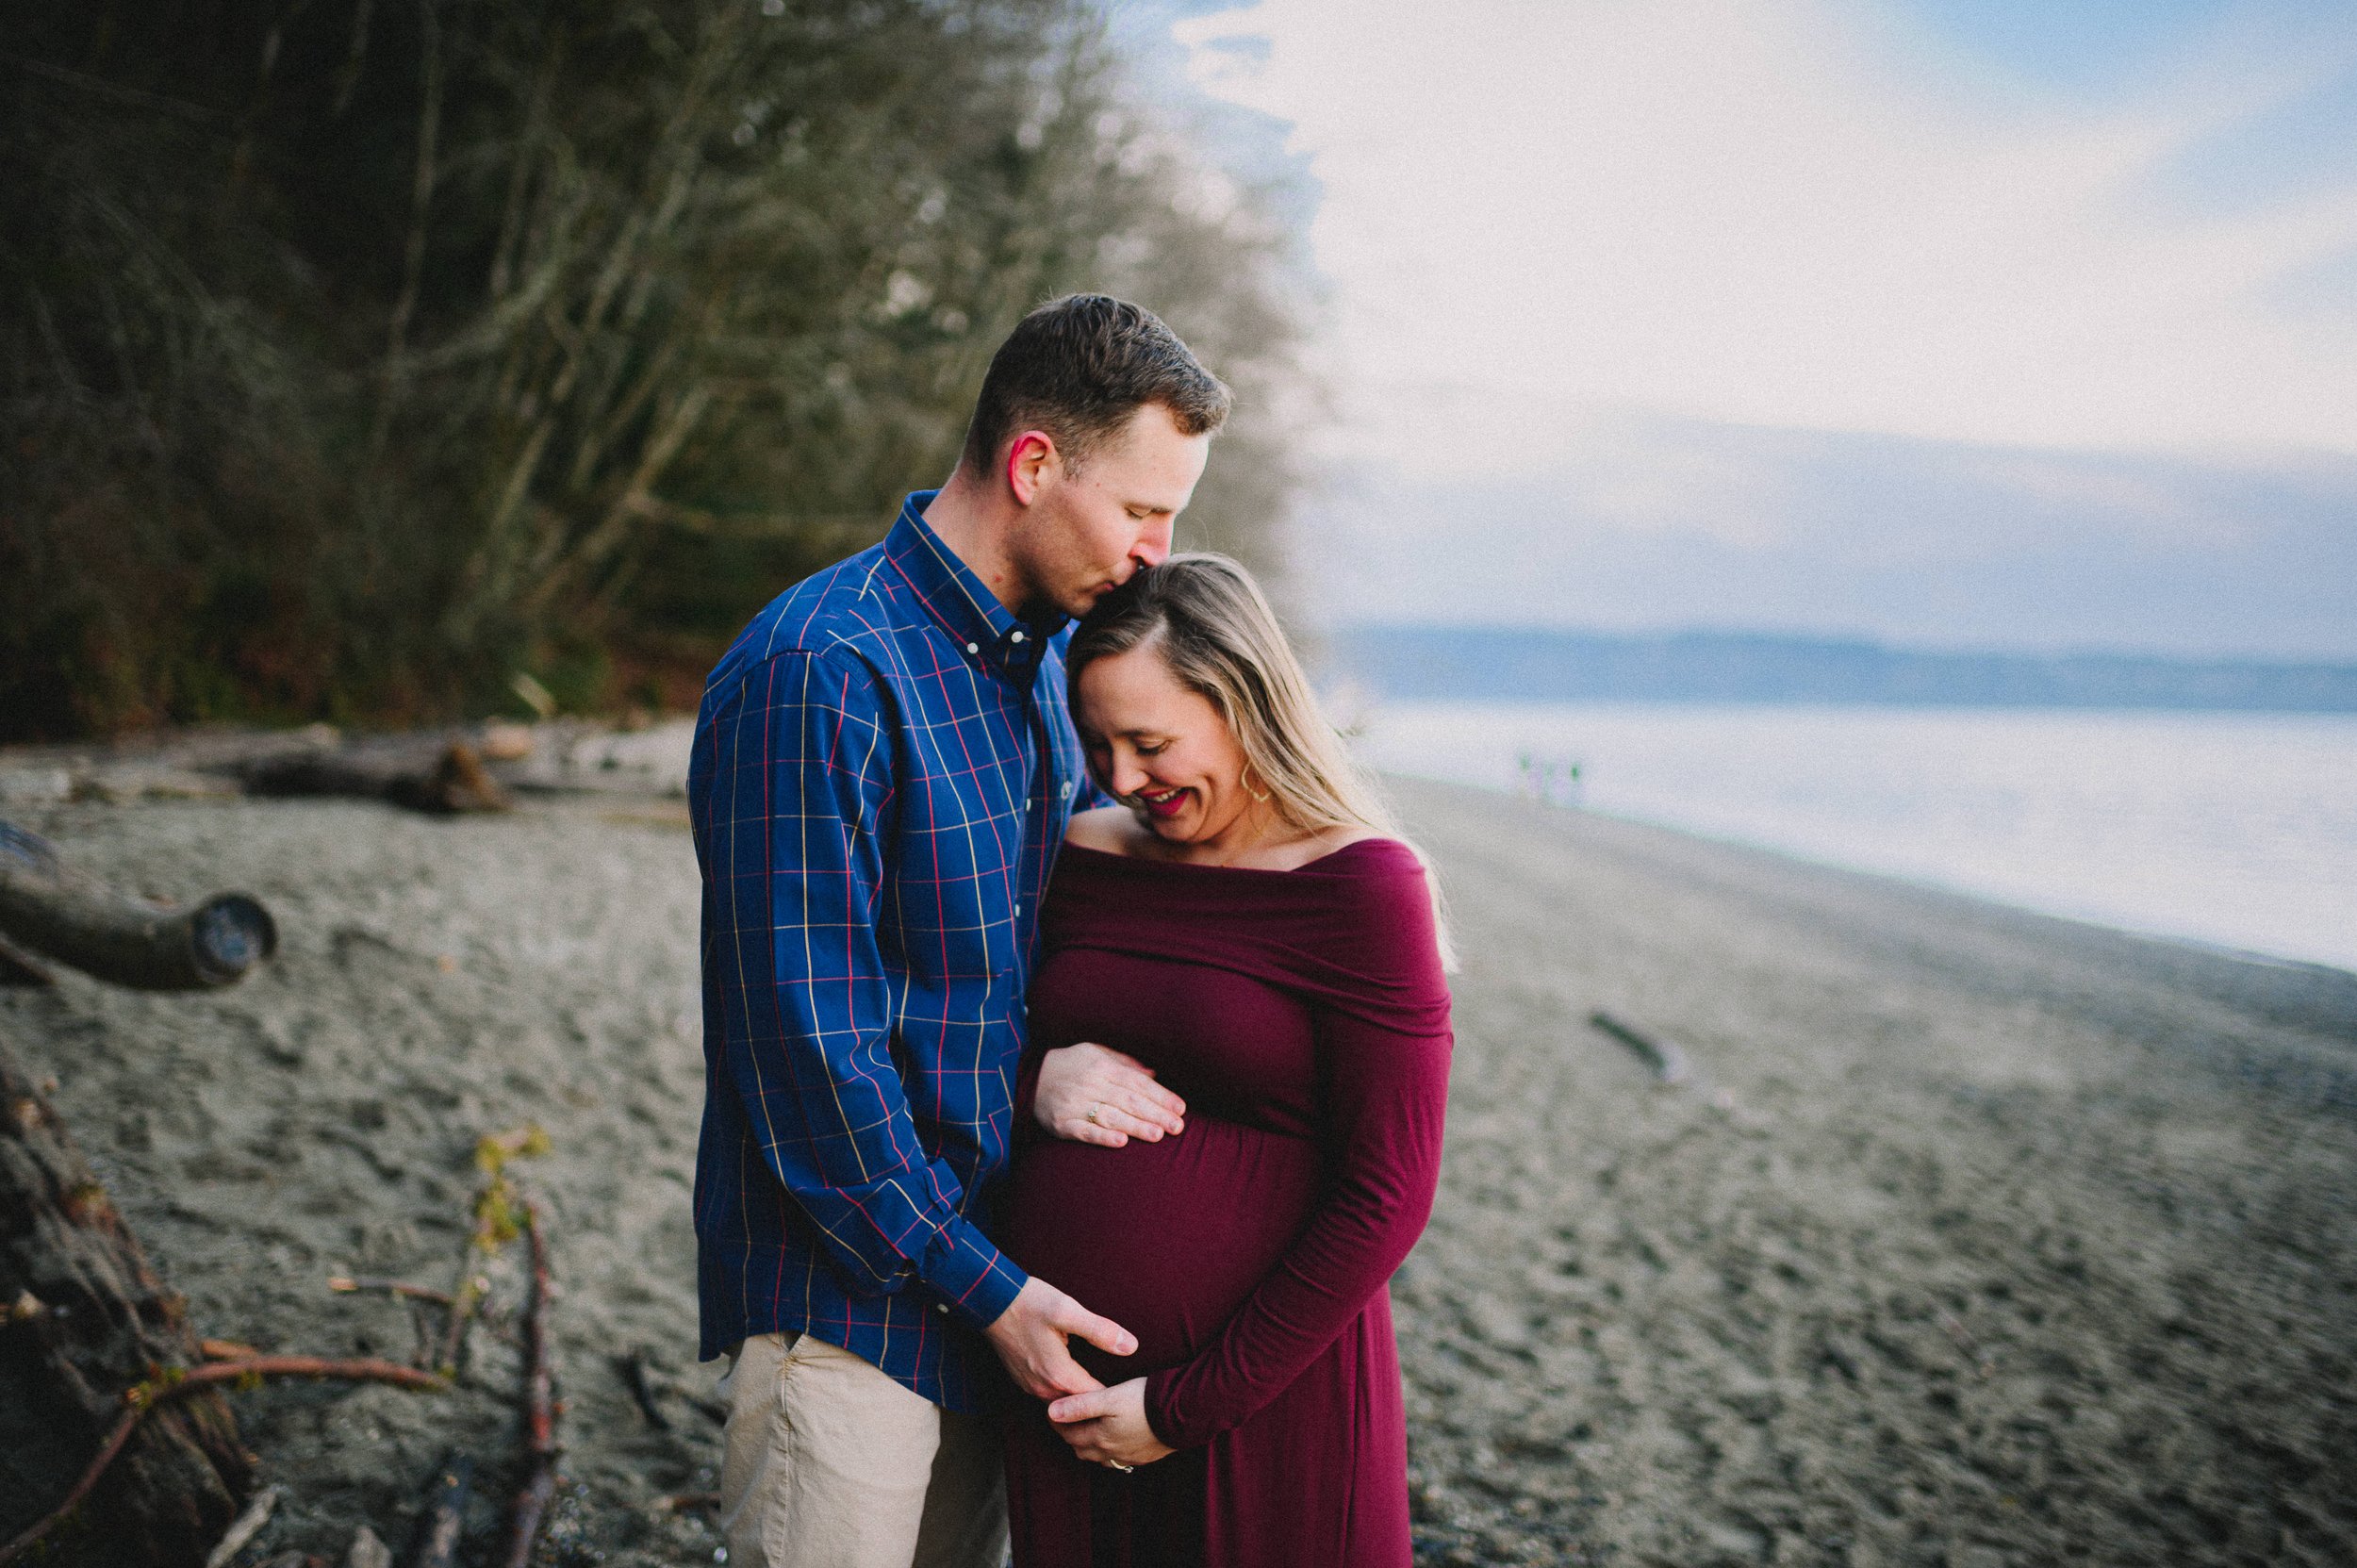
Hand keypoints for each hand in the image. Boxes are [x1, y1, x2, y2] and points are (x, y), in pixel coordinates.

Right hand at [984, 1276, 1137, 1400]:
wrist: (989, 1299)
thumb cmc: (1029, 1302)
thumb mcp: (1068, 1311)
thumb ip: (1100, 1331)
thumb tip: (1131, 1346)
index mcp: (1058, 1375)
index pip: (1094, 1399)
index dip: (1114, 1397)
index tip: (1131, 1392)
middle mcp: (1042, 1387)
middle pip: (1077, 1407)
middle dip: (1098, 1405)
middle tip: (1122, 1399)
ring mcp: (1029, 1385)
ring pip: (1062, 1403)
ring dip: (1080, 1400)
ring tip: (1103, 1396)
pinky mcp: (1022, 1378)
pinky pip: (1048, 1395)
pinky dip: (1064, 1394)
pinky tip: (1076, 1382)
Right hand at [1034, 1042, 1185, 1146]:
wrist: (1027, 1077)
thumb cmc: (1069, 1064)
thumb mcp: (1095, 1053)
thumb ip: (1125, 1062)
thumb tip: (1154, 1073)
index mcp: (1101, 1066)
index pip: (1136, 1082)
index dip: (1160, 1095)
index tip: (1180, 1108)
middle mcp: (1090, 1084)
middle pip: (1128, 1100)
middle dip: (1155, 1113)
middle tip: (1177, 1126)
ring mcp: (1074, 1104)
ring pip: (1110, 1116)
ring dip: (1135, 1126)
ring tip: (1157, 1134)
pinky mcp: (1061, 1123)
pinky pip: (1083, 1131)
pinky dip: (1102, 1137)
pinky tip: (1121, 1142)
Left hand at [1048, 1377, 1174, 1468]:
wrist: (1185, 1413)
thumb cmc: (1145, 1401)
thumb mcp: (1110, 1397)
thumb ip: (1080, 1406)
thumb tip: (1051, 1412)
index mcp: (1100, 1438)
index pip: (1069, 1435)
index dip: (1057, 1423)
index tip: (1051, 1411)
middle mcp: (1112, 1452)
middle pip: (1082, 1449)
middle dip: (1072, 1436)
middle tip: (1067, 1420)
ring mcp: (1130, 1456)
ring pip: (1101, 1456)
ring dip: (1091, 1445)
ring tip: (1090, 1429)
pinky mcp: (1146, 1456)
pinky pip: (1121, 1458)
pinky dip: (1112, 1449)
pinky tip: (1117, 1438)